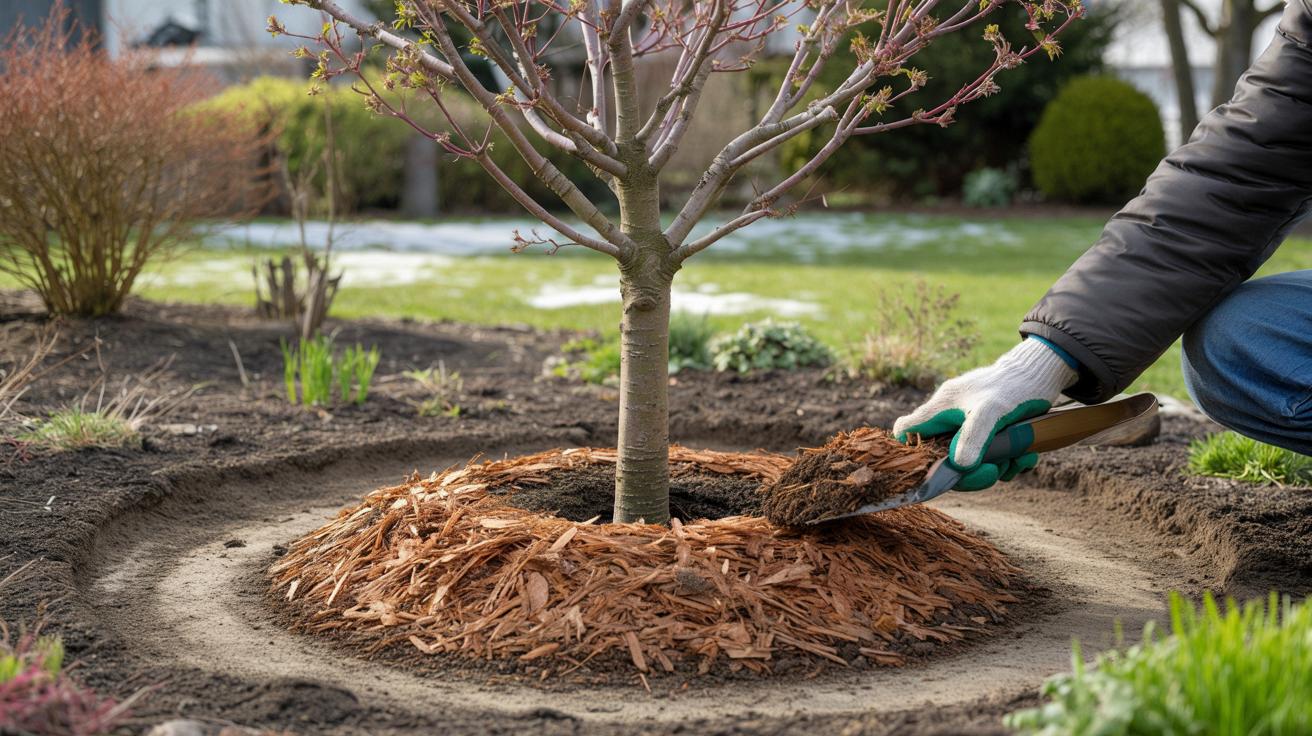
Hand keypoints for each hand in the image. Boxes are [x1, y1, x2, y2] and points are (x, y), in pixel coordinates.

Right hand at [893, 338, 1077, 490]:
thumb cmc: (1013, 386)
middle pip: (944, 456)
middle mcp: (950, 417)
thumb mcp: (992, 411)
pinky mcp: (988, 428)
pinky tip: (1025, 455)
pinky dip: (1008, 460)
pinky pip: (991, 455)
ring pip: (971, 459)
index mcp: (941, 408)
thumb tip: (959, 466)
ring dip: (997, 466)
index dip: (910, 451)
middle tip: (995, 472)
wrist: (1041, 371)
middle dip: (971, 470)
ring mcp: (968, 423)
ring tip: (1020, 458)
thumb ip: (973, 437)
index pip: (908, 429)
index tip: (931, 469)